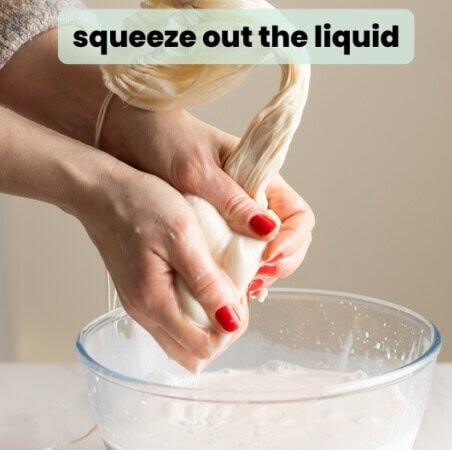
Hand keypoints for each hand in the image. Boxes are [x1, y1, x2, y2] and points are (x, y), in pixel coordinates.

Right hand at [75, 161, 248, 371]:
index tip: (240, 297)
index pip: (204, 348)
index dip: (231, 328)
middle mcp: (144, 313)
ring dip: (208, 322)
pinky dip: (194, 311)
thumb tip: (231, 321)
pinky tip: (204, 282)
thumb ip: (207, 283)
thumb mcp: (183, 237)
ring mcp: (141, 306)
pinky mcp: (141, 295)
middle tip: (233, 295)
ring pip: (183, 338)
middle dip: (222, 332)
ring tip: (220, 286)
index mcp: (155, 303)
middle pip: (193, 353)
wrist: (100, 190)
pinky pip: (173, 319)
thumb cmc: (140, 205)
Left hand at [101, 108, 314, 299]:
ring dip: (259, 272)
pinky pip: (235, 257)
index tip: (270, 255)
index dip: (293, 240)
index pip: (298, 216)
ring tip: (241, 285)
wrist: (125, 133)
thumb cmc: (163, 139)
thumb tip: (268, 230)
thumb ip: (233, 201)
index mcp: (260, 179)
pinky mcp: (212, 229)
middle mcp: (253, 200)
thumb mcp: (198, 170)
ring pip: (264, 254)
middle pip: (287, 240)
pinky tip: (224, 283)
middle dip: (280, 263)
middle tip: (256, 278)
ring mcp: (233, 217)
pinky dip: (235, 274)